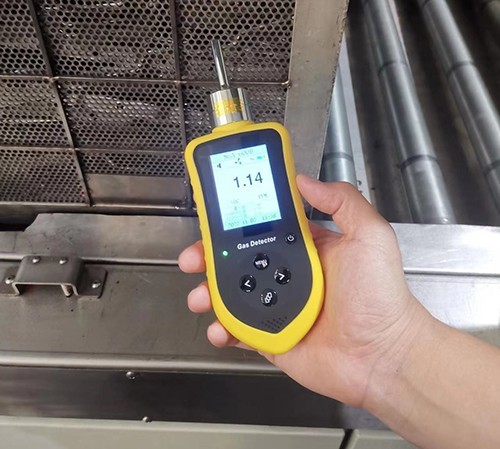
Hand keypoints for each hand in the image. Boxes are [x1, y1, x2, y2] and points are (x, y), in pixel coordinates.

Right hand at [179, 175, 430, 406]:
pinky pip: (238, 330)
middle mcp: (286, 274)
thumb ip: (342, 201)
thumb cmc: (380, 295)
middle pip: (238, 260)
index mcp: (305, 248)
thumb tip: (304, 180)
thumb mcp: (369, 236)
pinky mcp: (270, 336)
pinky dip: (221, 330)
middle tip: (193, 259)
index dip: (236, 223)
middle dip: (209, 258)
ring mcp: (275, 306)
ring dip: (208, 293)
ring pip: (231, 294)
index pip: (262, 228)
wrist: (383, 356)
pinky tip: (219, 329)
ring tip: (199, 297)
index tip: (214, 218)